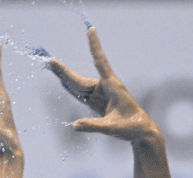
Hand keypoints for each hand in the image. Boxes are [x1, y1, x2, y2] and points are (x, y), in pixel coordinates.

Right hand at [48, 27, 159, 143]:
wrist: (141, 132)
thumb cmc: (131, 127)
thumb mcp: (112, 128)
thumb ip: (93, 126)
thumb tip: (75, 125)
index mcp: (112, 86)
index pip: (100, 62)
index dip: (94, 46)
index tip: (91, 29)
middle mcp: (105, 87)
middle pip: (81, 79)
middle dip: (65, 70)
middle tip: (50, 61)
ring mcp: (101, 95)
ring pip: (80, 85)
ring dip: (65, 77)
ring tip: (52, 67)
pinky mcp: (99, 103)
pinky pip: (82, 94)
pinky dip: (71, 89)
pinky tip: (63, 82)